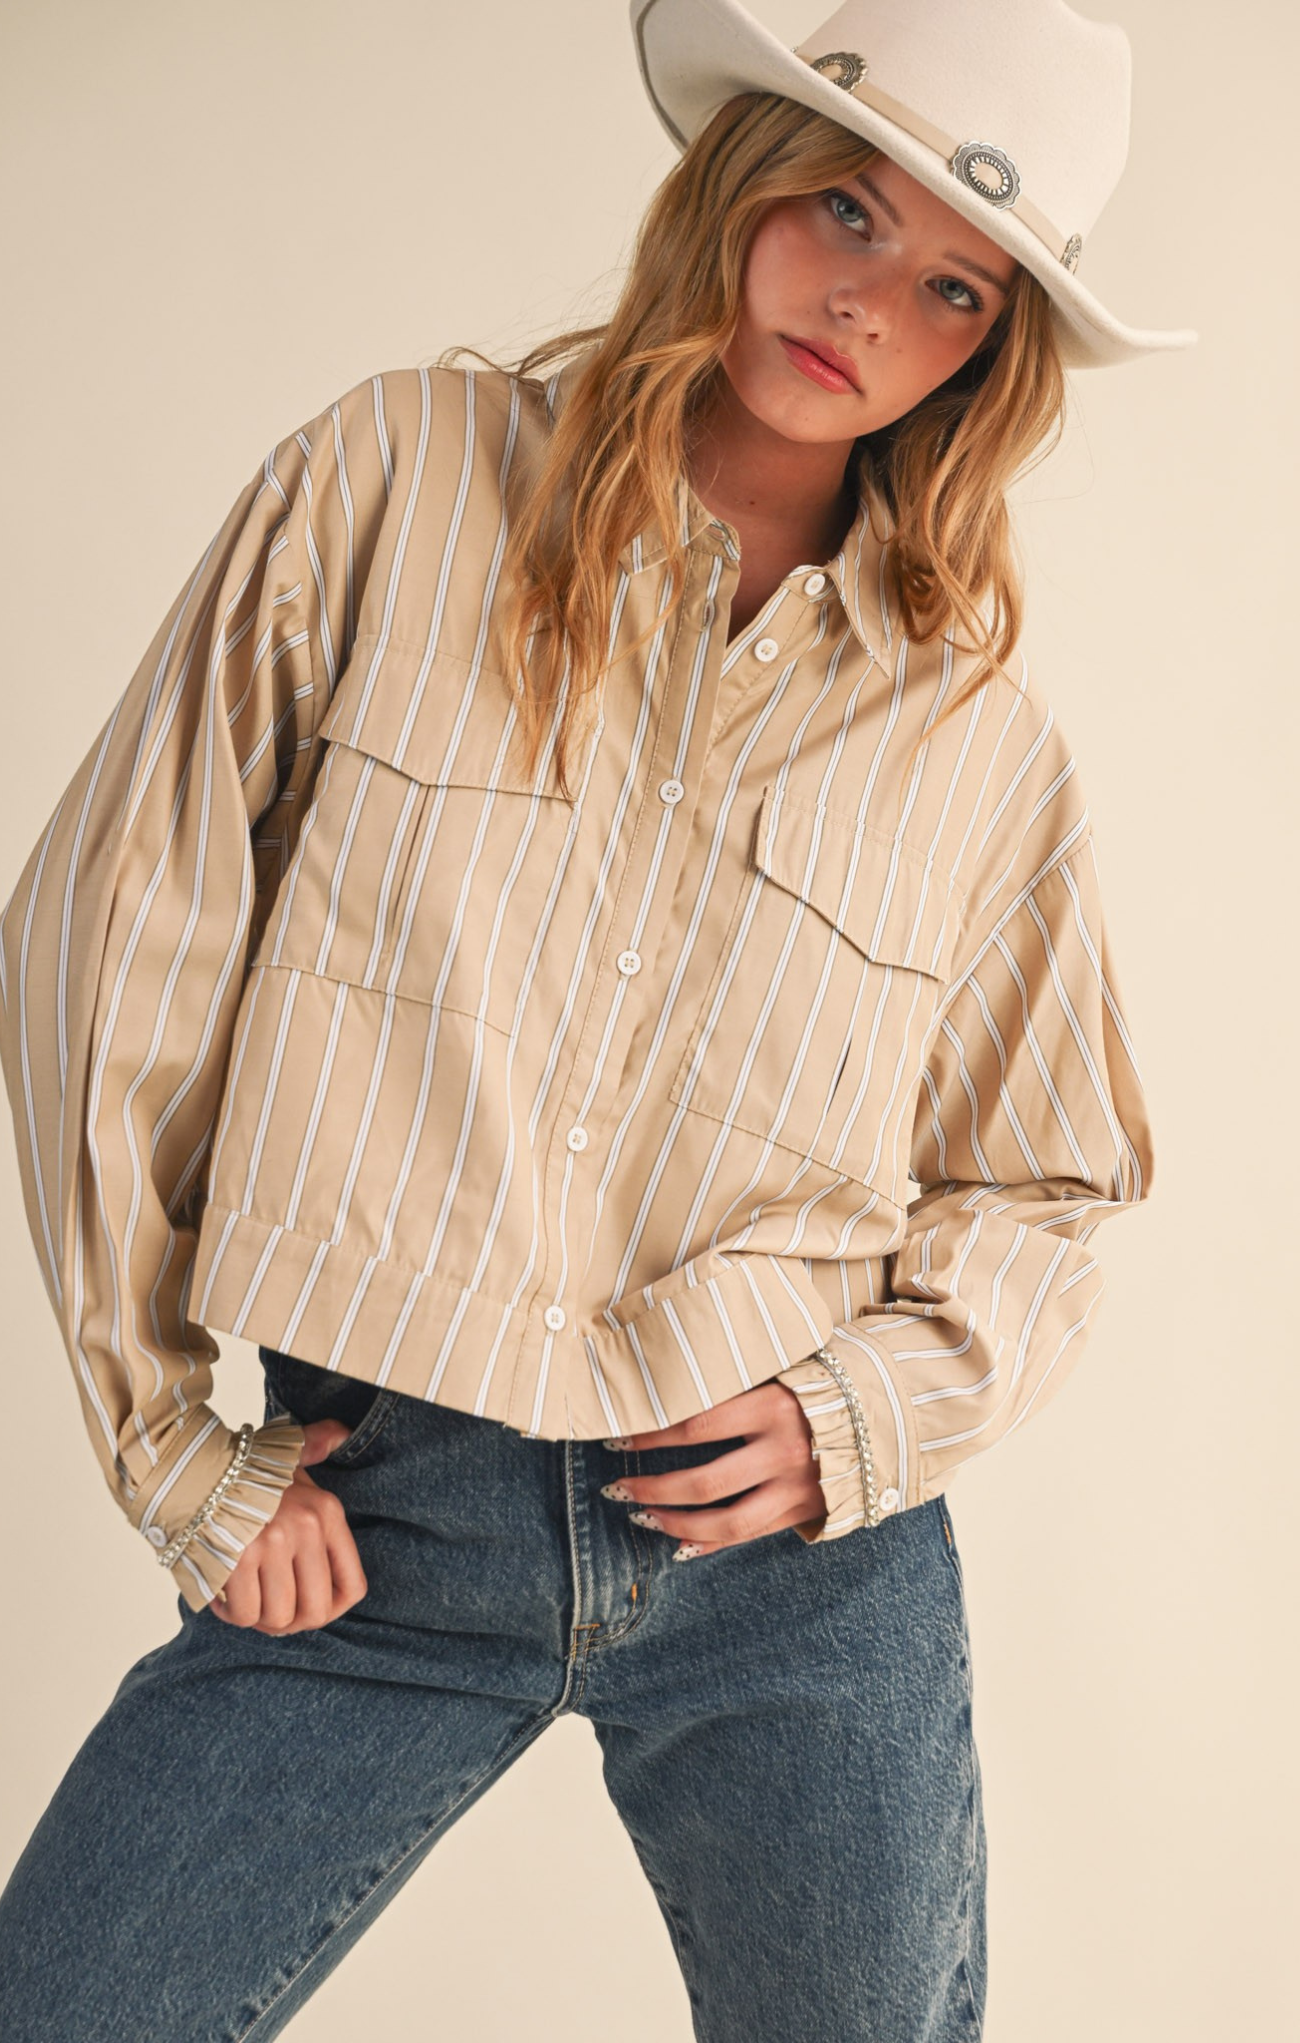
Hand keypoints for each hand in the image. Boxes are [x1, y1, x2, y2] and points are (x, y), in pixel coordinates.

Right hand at [207, 1418, 367, 1632]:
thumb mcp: (287, 1451)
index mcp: (327, 1511)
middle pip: (315, 1612)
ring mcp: (272, 1545)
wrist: (188, 1464)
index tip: (310, 1606)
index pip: (352, 1586)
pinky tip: (225, 1595)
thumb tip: (341, 1432)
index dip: (332, 1609)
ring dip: (260, 1618)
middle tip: (274, 1611)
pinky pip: (245, 1614)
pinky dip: (233, 1613)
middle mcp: (306, 1528)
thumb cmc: (241, 1466)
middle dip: (294, 1622)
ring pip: (278, 1618)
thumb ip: (317, 1445)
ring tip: (248, 1598)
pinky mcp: (238, 1560)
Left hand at [602, 1379, 825, 1557]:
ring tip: (641, 1516)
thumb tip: (669, 1391)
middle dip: (653, 1488)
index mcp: (774, 1406)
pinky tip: (679, 1544)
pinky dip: (711, 1542)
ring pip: (727, 1521)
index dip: (652, 1436)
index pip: (698, 1424)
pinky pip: (749, 1535)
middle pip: (705, 1481)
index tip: (618, 1439)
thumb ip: (735, 1386)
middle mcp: (785, 1451)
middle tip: (617, 1486)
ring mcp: (796, 1487)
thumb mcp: (781, 1372)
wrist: (886, 1412)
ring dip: (676, 1522)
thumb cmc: (819, 1383)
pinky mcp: (803, 1511)